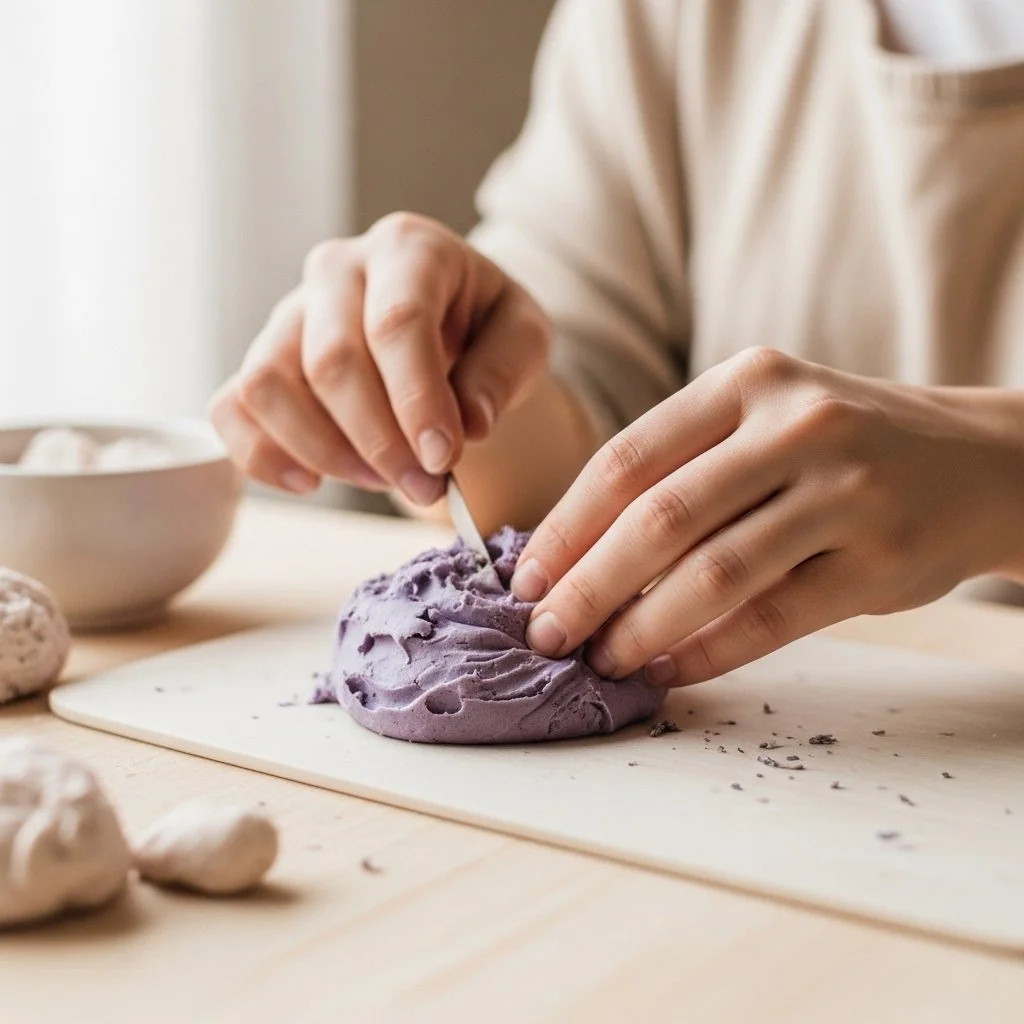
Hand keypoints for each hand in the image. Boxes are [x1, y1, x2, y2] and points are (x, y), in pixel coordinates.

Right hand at [210, 213, 549, 503]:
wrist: (447, 323)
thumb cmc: (484, 327)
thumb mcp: (523, 336)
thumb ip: (504, 371)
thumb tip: (469, 425)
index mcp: (408, 248)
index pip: (396, 322)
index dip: (416, 398)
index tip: (443, 458)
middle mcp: (337, 269)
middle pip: (330, 361)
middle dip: (379, 441)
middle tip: (424, 487)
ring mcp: (289, 312)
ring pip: (268, 384)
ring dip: (324, 451)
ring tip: (379, 478)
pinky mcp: (262, 358)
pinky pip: (232, 408)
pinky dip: (262, 456)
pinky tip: (311, 483)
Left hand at [511, 348, 1023, 685]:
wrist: (978, 458)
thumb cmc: (841, 442)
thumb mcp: (764, 419)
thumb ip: (683, 469)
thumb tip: (580, 557)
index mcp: (747, 381)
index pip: (627, 459)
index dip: (566, 527)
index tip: (526, 579)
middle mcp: (796, 425)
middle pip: (660, 519)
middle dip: (587, 587)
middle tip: (546, 632)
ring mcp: (846, 490)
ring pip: (714, 574)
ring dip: (641, 628)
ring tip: (600, 659)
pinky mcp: (880, 560)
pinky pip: (772, 618)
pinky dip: (709, 652)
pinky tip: (668, 670)